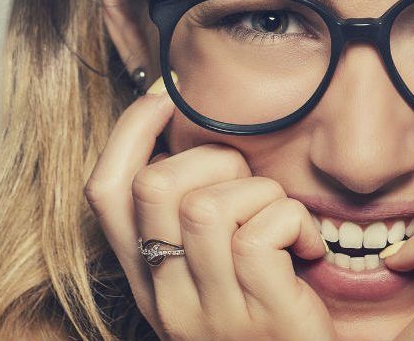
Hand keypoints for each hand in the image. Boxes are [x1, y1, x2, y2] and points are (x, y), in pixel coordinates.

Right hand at [84, 84, 335, 339]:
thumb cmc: (267, 311)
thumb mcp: (213, 269)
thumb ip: (192, 221)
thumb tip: (193, 140)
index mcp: (148, 279)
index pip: (106, 195)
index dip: (129, 134)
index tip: (165, 97)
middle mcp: (166, 298)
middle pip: (155, 188)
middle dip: (213, 159)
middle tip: (251, 182)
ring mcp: (210, 313)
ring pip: (209, 207)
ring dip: (260, 193)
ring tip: (282, 220)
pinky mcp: (262, 316)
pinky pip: (261, 234)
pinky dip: (295, 222)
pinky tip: (308, 248)